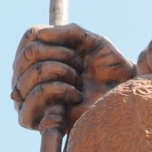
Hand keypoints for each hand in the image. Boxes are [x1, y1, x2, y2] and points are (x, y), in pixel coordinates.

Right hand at [11, 23, 133, 128]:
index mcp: (39, 57)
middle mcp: (28, 76)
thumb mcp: (91, 42)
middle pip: (29, 53)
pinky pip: (36, 96)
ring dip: (62, 72)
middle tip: (80, 66)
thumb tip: (40, 35)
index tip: (74, 46)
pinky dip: (59, 90)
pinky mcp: (34, 118)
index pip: (30, 36)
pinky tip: (76, 96)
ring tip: (79, 83)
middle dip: (62, 54)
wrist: (123, 95)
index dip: (53, 36)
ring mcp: (28, 98)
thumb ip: (68, 32)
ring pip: (33, 72)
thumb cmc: (108, 69)